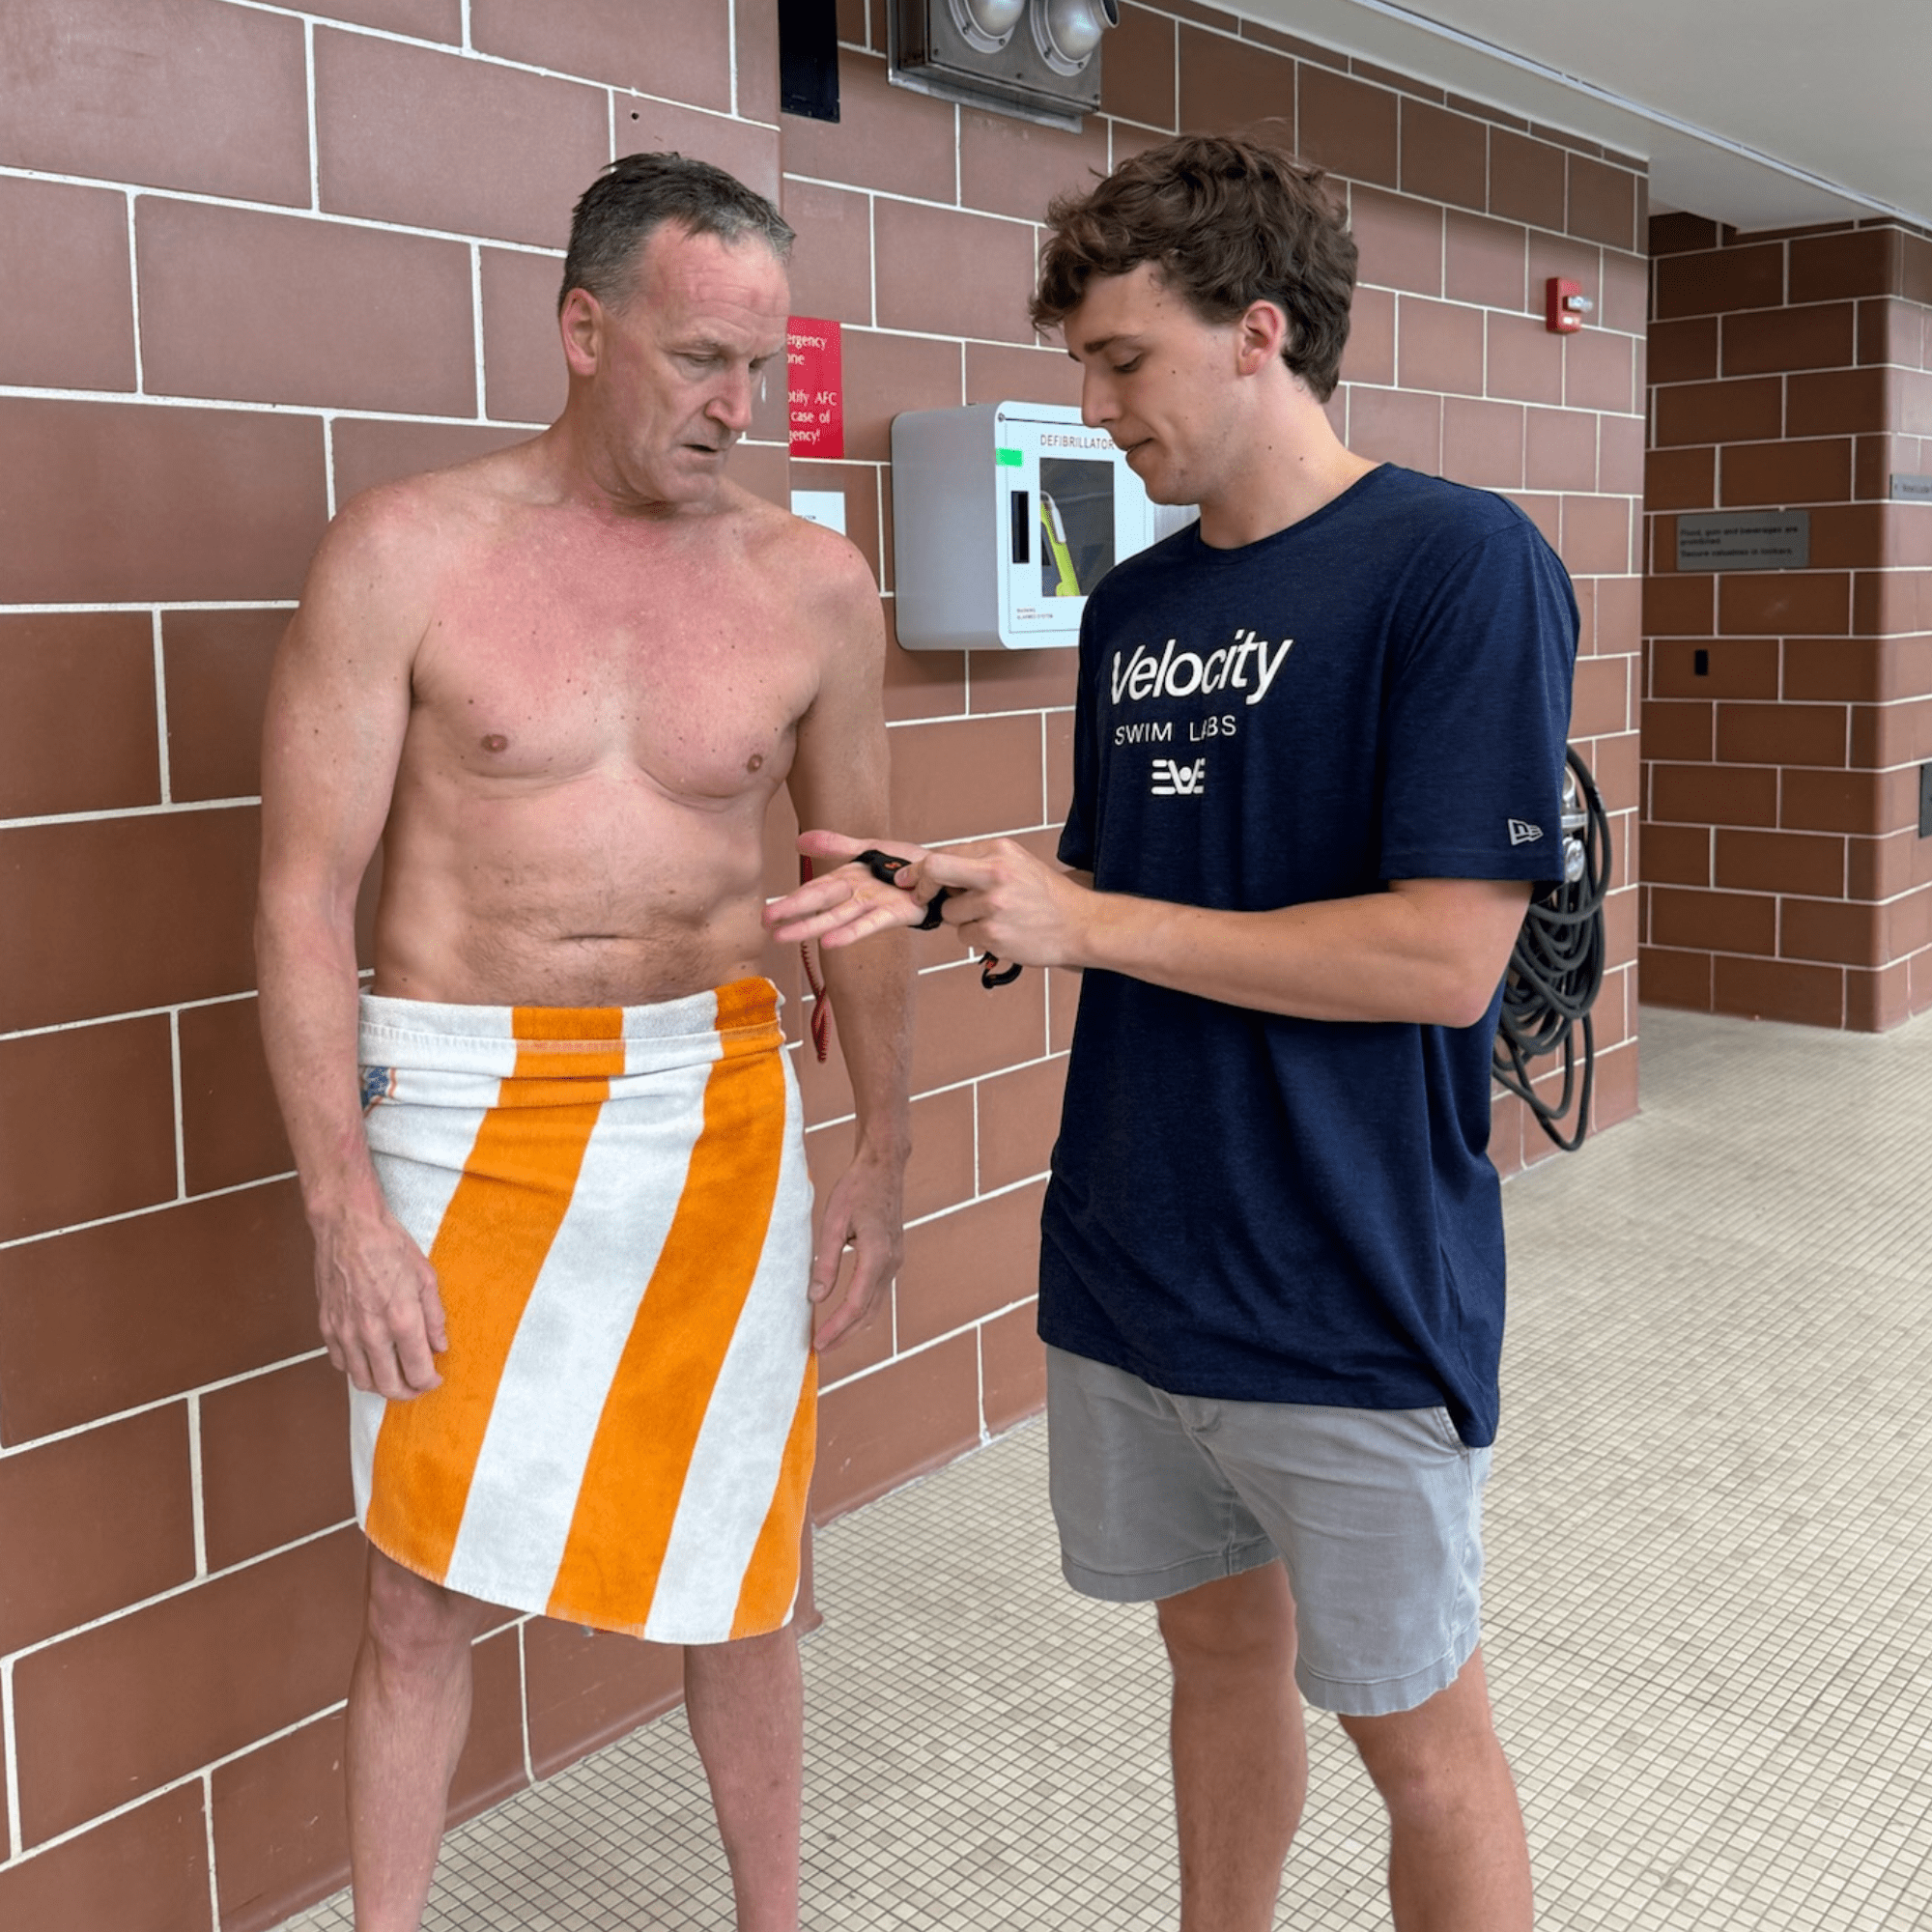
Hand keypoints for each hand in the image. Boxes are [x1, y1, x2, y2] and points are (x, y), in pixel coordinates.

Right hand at [312, 1205, 447, 1398]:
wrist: (348, 1227)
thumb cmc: (388, 1245)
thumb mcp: (426, 1277)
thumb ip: (434, 1317)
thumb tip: (440, 1345)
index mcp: (402, 1319)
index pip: (417, 1371)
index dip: (429, 1382)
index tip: (434, 1378)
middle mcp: (371, 1332)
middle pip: (389, 1385)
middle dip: (407, 1392)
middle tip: (417, 1386)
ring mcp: (345, 1332)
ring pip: (361, 1380)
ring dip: (380, 1386)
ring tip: (394, 1377)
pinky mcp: (326, 1326)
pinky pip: (341, 1363)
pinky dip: (357, 1369)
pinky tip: (369, 1360)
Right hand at [764, 831, 940, 946]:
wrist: (942, 872)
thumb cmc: (905, 864)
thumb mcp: (868, 847)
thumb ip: (835, 845)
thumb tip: (799, 841)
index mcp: (847, 880)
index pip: (813, 890)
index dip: (791, 900)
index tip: (767, 913)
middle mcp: (855, 896)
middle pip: (819, 905)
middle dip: (792, 914)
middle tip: (766, 924)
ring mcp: (872, 907)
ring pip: (836, 918)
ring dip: (810, 928)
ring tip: (785, 938)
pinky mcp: (893, 915)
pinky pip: (868, 924)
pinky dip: (849, 933)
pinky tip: (828, 942)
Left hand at [809, 1148, 904, 1350]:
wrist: (884, 1168)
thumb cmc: (856, 1189)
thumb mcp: (833, 1222)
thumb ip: (826, 1262)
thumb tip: (816, 1297)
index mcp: (877, 1254)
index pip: (856, 1303)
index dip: (836, 1327)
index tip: (818, 1343)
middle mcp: (891, 1263)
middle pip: (868, 1312)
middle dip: (844, 1335)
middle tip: (819, 1349)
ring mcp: (895, 1263)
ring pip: (876, 1307)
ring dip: (853, 1326)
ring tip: (829, 1339)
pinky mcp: (892, 1259)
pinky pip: (878, 1294)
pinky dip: (861, 1311)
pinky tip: (845, 1316)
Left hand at [912, 837, 1091, 971]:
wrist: (1080, 925)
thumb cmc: (1047, 896)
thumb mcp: (1017, 864)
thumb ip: (980, 864)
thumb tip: (936, 870)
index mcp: (1000, 851)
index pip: (945, 854)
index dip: (920, 868)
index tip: (907, 877)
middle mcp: (995, 875)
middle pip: (935, 871)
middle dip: (921, 885)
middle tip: (920, 896)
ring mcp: (994, 906)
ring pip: (951, 912)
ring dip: (963, 918)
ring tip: (995, 917)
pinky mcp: (993, 935)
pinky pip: (965, 935)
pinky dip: (978, 936)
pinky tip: (1003, 932)